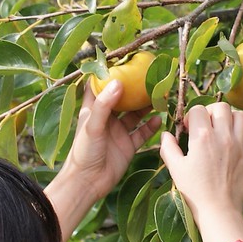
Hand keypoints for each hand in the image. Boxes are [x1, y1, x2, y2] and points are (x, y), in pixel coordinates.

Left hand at [45, 80, 160, 241]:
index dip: (109, 72)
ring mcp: (118, 132)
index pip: (100, 85)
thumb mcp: (92, 126)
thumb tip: (119, 82)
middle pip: (122, 98)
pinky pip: (142, 133)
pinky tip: (159, 119)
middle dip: (135, 88)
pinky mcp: (128, 146)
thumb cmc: (83, 153)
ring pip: (135, 114)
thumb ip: (104, 105)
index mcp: (93, 110)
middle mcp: (106, 119)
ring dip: (146, 106)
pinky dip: (151, 126)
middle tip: (149, 76)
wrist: (88, 183)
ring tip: (159, 95)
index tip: (123, 59)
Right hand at [159, 102, 242, 241]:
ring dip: (231, 120)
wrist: (218, 211)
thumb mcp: (175, 169)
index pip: (197, 110)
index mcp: (202, 137)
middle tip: (206, 125)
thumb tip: (167, 134)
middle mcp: (223, 137)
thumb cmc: (194, 192)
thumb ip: (169, 148)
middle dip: (211, 111)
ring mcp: (239, 146)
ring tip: (223, 132)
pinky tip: (236, 148)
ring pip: (241, 117)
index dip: (190, 116)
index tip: (188, 128)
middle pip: (222, 106)